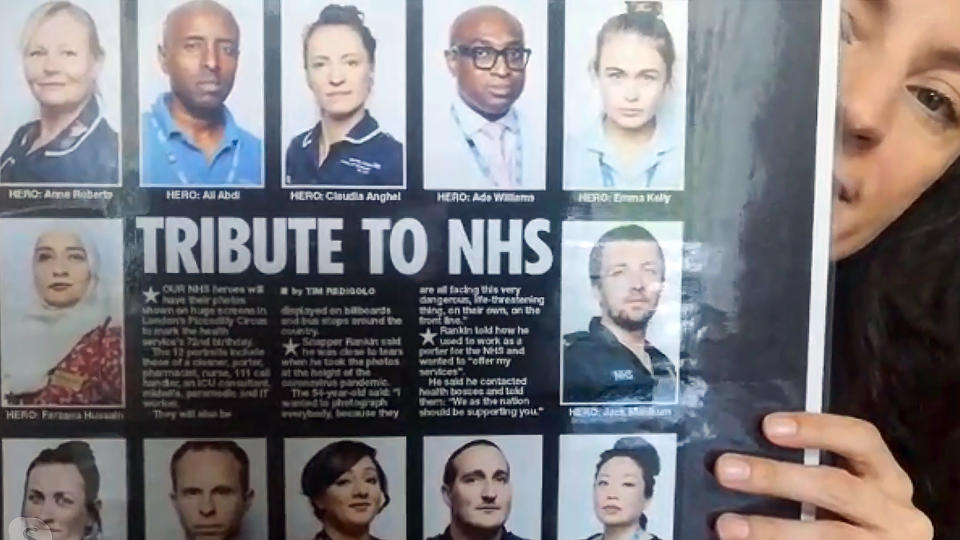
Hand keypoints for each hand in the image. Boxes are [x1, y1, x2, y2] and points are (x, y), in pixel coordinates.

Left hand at [713, 412, 932, 538]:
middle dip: (776, 477)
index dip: (816, 428)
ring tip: (727, 526)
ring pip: (828, 536)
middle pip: (836, 486)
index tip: (768, 426)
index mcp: (888, 479)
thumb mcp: (846, 492)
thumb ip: (811, 471)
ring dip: (771, 529)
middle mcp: (896, 513)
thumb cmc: (849, 522)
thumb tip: (744, 457)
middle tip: (726, 470)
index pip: (861, 439)